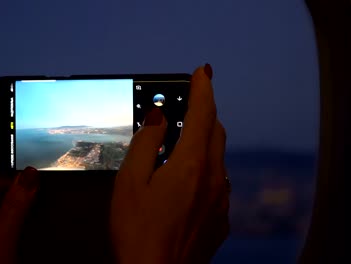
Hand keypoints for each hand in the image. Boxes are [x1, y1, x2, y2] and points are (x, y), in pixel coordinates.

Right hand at [111, 65, 229, 263]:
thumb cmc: (137, 232)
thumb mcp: (130, 182)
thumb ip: (145, 143)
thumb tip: (157, 118)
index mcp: (191, 165)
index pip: (204, 113)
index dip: (203, 89)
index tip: (203, 72)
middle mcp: (213, 179)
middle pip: (216, 132)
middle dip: (205, 112)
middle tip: (189, 104)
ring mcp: (220, 200)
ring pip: (218, 157)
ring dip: (205, 141)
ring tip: (182, 143)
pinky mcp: (219, 219)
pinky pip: (217, 181)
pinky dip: (205, 168)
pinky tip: (186, 180)